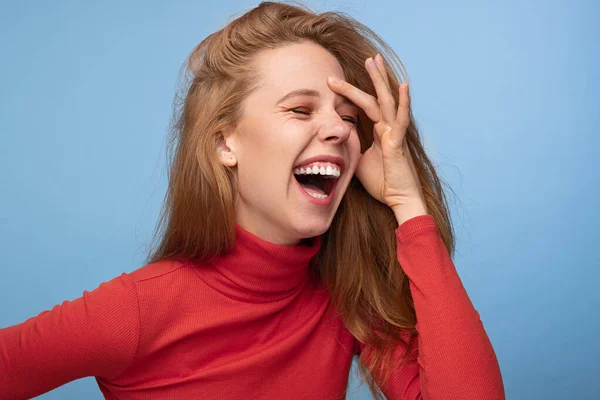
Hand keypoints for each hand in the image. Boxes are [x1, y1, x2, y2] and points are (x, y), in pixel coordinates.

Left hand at [327, 53, 426, 222]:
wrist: (399, 200)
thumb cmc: (382, 182)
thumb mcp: (359, 160)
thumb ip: (351, 146)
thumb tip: (336, 137)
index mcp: (380, 131)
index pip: (365, 106)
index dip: (352, 93)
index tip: (336, 80)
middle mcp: (389, 128)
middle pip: (378, 97)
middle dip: (372, 77)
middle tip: (368, 57)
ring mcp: (395, 133)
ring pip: (387, 102)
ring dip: (380, 80)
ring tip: (375, 60)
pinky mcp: (399, 143)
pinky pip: (401, 119)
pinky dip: (404, 102)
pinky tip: (403, 85)